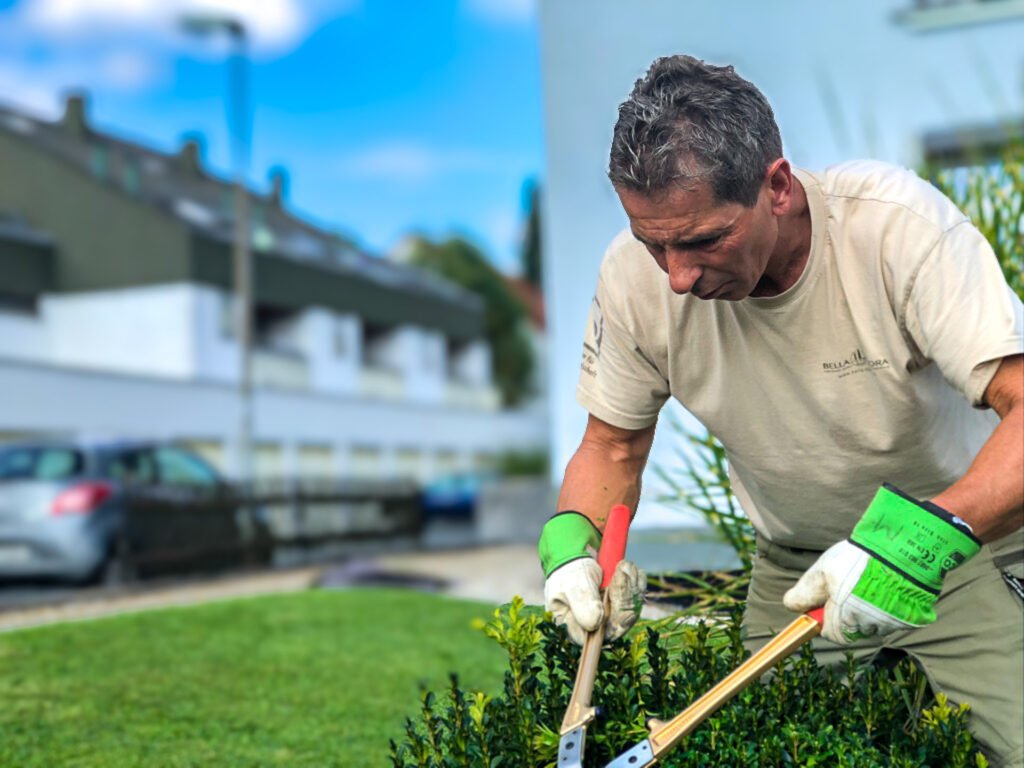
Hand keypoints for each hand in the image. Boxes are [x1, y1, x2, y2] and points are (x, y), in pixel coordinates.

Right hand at [538, 511, 645, 644]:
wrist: (576, 554)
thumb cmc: (568, 571)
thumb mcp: (572, 584)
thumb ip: (582, 604)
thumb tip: (595, 624)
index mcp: (577, 626)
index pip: (599, 636)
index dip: (615, 628)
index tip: (626, 613)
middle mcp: (596, 624)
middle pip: (619, 622)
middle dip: (624, 597)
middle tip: (623, 572)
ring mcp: (611, 613)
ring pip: (630, 608)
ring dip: (632, 585)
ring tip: (624, 565)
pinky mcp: (622, 601)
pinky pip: (636, 596)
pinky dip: (636, 581)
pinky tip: (629, 568)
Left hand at [784, 484, 980, 644]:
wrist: (904, 548)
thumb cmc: (858, 561)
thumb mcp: (822, 572)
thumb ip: (805, 592)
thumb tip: (790, 606)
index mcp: (847, 622)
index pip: (831, 633)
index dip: (826, 615)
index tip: (827, 597)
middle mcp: (872, 629)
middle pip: (854, 626)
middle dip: (847, 608)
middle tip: (849, 582)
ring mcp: (894, 623)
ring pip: (875, 621)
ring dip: (869, 606)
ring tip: (869, 579)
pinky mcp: (914, 616)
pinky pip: (896, 614)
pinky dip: (890, 602)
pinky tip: (887, 582)